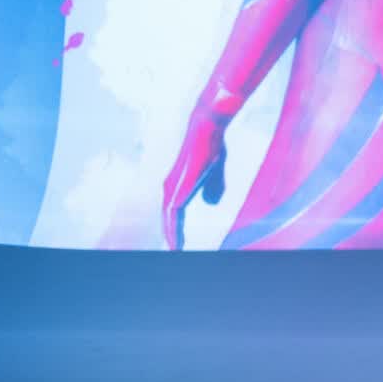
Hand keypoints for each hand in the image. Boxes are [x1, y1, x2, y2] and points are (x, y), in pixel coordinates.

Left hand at [162, 111, 229, 249]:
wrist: (208, 129)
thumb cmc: (211, 144)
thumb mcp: (214, 169)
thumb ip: (212, 186)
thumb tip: (210, 204)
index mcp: (178, 184)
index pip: (174, 212)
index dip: (176, 227)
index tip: (179, 243)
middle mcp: (170, 187)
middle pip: (168, 219)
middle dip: (172, 236)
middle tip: (175, 252)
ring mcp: (171, 188)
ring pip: (169, 221)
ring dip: (172, 237)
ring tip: (176, 252)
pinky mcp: (177, 189)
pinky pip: (174, 217)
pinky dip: (174, 232)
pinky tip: (176, 244)